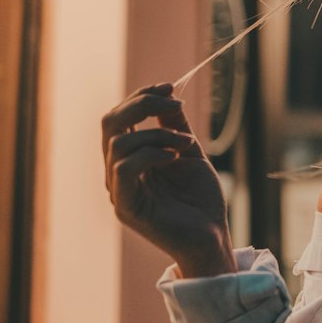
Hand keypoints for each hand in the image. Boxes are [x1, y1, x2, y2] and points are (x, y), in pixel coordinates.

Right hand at [101, 84, 231, 266]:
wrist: (212, 237)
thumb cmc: (201, 199)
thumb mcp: (188, 152)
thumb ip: (173, 125)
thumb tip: (166, 94)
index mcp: (129, 158)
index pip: (119, 118)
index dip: (140, 96)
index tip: (169, 86)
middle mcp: (117, 172)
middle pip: (109, 123)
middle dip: (141, 104)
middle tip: (174, 103)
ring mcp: (119, 190)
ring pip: (118, 144)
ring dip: (158, 134)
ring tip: (187, 144)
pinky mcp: (126, 207)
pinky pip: (125, 168)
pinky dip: (152, 153)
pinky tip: (176, 157)